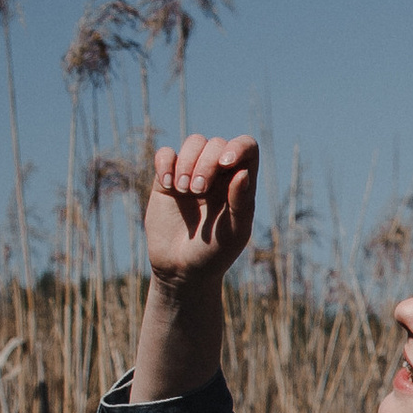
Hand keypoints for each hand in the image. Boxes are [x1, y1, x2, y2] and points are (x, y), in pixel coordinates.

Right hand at [144, 133, 259, 292]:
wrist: (181, 269)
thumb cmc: (214, 253)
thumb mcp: (233, 232)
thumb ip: (240, 202)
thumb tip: (242, 172)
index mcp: (240, 183)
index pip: (247, 147)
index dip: (238, 147)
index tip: (226, 163)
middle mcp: (218, 174)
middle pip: (216, 144)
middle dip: (207, 162)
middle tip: (198, 191)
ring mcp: (192, 173)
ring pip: (193, 142)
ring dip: (188, 162)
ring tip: (184, 190)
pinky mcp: (167, 180)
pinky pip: (166, 154)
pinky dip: (165, 163)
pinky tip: (168, 185)